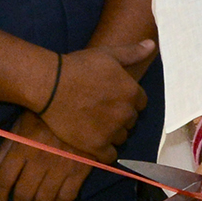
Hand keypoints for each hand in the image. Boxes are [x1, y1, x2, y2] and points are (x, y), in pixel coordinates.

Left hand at [0, 112, 88, 200]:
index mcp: (23, 145)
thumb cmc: (47, 113)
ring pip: (44, 199)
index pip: (4, 178)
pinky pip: (67, 196)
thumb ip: (7, 146)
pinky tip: (56, 200)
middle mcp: (40, 158)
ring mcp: (61, 165)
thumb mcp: (22, 122)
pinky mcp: (80, 169)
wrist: (82, 103)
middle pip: (23, 193)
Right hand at [33, 39, 152, 162]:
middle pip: (130, 121)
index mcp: (131, 92)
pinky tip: (94, 143)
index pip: (140, 103)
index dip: (127, 101)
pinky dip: (105, 152)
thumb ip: (132, 52)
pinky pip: (110, 156)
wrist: (50, 85)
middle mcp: (126, 113)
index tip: (113, 99)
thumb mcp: (108, 54)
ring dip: (112, 133)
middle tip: (101, 111)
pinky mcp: (96, 146)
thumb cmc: (78, 66)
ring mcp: (111, 131)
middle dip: (120, 117)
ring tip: (95, 125)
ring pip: (121, 137)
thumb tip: (151, 44)